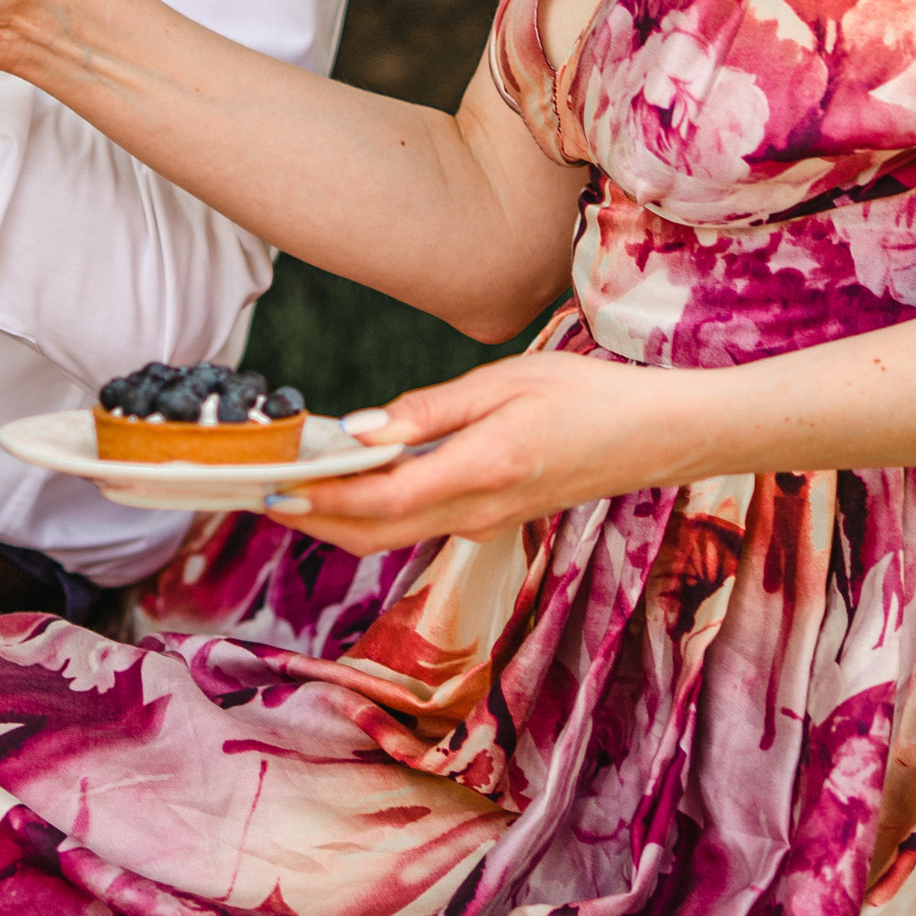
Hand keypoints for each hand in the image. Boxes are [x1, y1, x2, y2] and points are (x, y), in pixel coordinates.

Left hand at [262, 349, 696, 551]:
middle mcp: (479, 511)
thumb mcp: (507, 382)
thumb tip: (361, 431)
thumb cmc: (587, 395)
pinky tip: (353, 480)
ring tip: (290, 483)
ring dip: (338, 517)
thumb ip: (430, 411)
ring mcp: (486, 522)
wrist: (656, 435)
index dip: (320, 498)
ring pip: (394, 534)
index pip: (381, 500)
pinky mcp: (492, 518)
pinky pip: (420, 523)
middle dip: (312, 518)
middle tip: (259, 491)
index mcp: (482, 471)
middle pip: (375, 532)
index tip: (271, 485)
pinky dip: (376, 510)